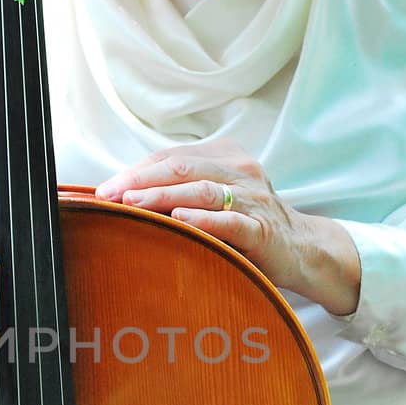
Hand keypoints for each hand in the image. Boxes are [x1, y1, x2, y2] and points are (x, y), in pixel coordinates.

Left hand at [96, 140, 360, 316]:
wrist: (300, 248)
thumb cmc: (245, 224)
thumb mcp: (214, 198)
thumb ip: (179, 192)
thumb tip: (122, 197)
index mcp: (224, 156)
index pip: (170, 157)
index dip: (135, 170)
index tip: (105, 188)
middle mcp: (239, 170)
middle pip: (181, 168)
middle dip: (140, 180)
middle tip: (110, 194)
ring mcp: (253, 198)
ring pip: (202, 190)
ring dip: (163, 196)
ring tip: (133, 203)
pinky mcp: (262, 229)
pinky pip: (231, 222)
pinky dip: (204, 220)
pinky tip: (181, 220)